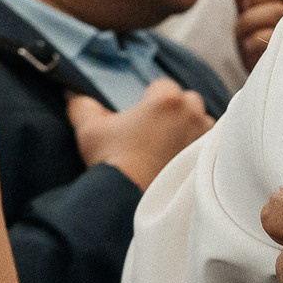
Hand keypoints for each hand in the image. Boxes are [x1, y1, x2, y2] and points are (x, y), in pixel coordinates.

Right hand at [67, 80, 211, 188]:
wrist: (130, 196)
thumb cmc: (110, 160)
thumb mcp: (88, 129)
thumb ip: (82, 105)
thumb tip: (73, 93)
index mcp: (167, 99)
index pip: (163, 85)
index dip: (149, 98)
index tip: (139, 115)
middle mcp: (192, 112)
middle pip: (187, 100)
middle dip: (173, 110)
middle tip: (153, 129)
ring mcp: (205, 135)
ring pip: (201, 120)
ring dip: (189, 127)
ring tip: (167, 144)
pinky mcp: (208, 155)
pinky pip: (209, 142)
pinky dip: (198, 146)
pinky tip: (179, 157)